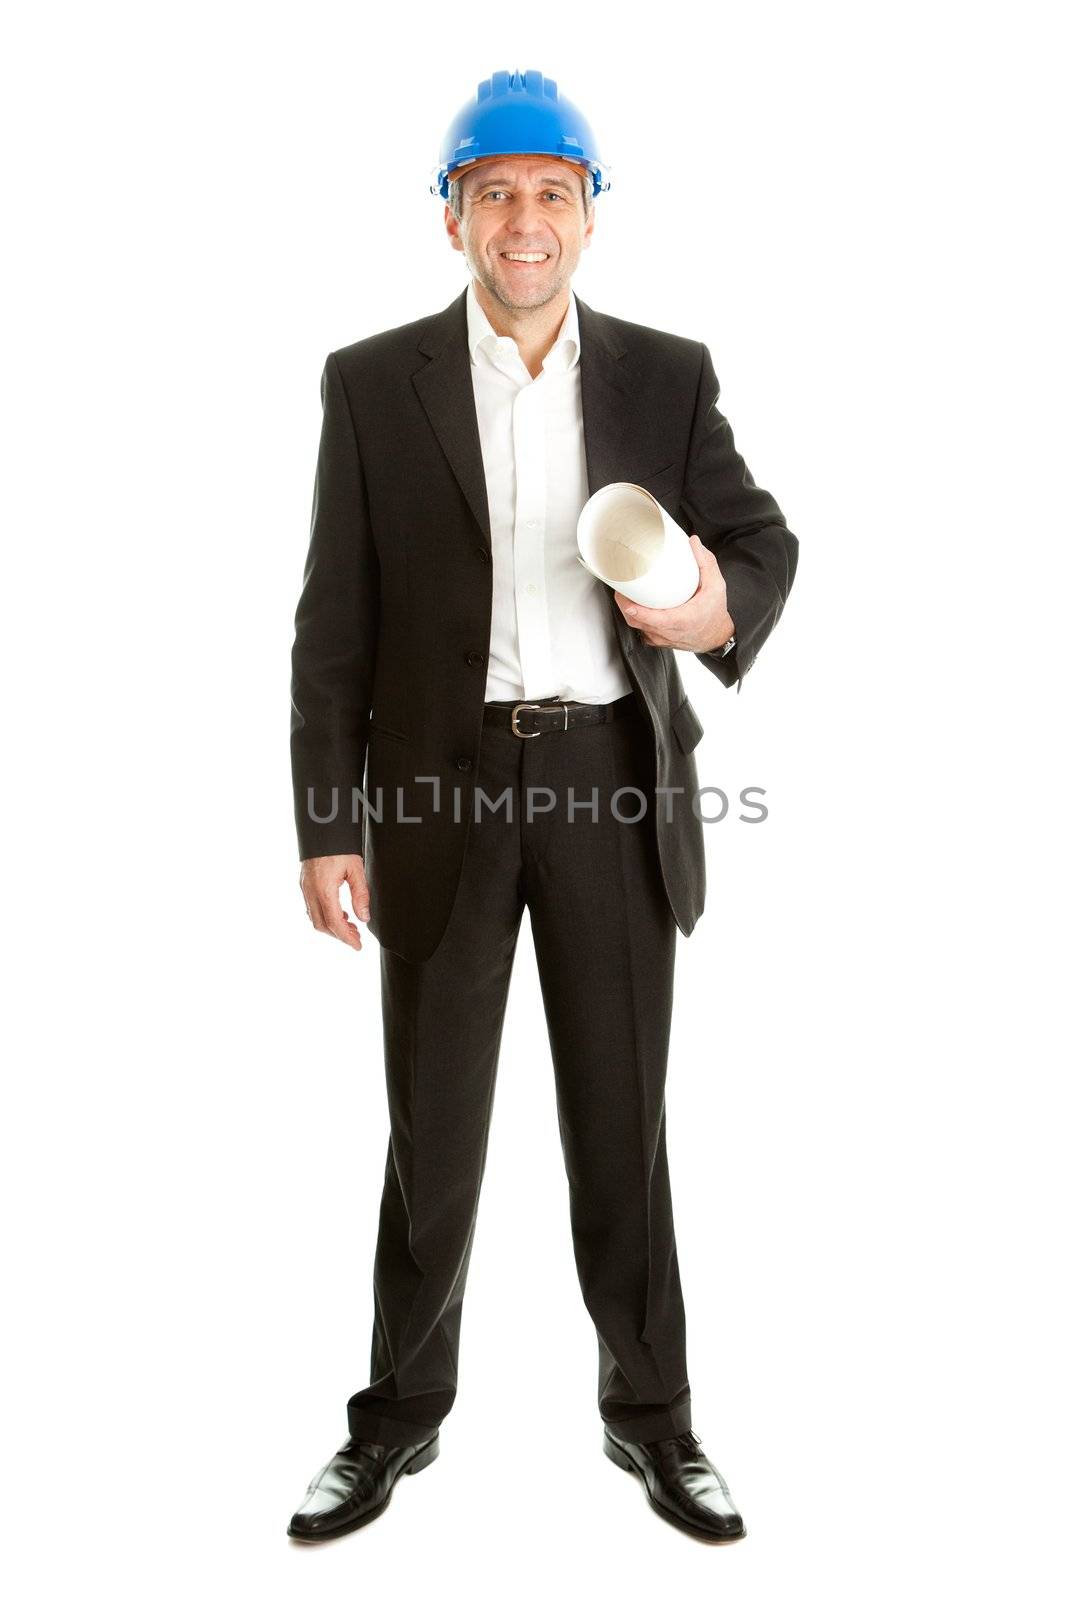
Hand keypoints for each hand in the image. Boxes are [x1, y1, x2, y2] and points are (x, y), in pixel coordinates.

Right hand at [300, 854, 370, 951]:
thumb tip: (364, 918)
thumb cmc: (339, 847)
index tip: (357, 946)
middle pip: (322, 925)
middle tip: (356, 938)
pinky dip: (325, 916)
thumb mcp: (356, 869)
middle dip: (339, 935)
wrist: (321, 830)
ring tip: (351, 927)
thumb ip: (360, 894)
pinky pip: (312, 908)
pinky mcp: (304, 885)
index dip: (346, 937)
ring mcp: (305, 889)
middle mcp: (310, 892)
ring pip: (315, 918)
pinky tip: (339, 913)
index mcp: (323, 889)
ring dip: (332, 926)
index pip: (334, 922)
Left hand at [613, 535, 733, 652]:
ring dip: (627, 611)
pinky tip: (634, 607)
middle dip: (623, 603)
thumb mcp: (716, 586)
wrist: (716, 636)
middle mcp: (667, 632)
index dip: (634, 608)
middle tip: (620, 586)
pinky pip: (641, 631)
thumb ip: (706, 563)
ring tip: (624, 593)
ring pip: (636, 626)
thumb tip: (693, 543)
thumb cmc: (714, 614)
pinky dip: (636, 619)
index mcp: (679, 620)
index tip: (624, 596)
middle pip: (636, 620)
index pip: (651, 618)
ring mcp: (661, 638)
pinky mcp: (658, 640)